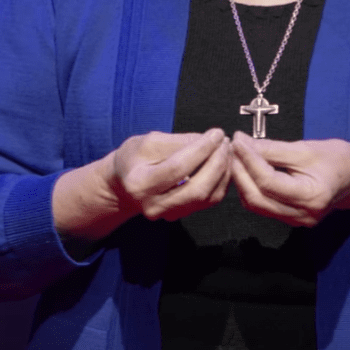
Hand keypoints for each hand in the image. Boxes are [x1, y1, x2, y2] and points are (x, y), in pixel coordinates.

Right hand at [110, 128, 230, 221]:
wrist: (122, 186)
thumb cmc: (133, 159)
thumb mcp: (147, 142)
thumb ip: (178, 142)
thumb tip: (209, 140)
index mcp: (140, 184)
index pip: (178, 168)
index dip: (201, 149)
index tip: (217, 133)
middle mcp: (154, 206)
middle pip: (196, 189)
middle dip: (217, 163)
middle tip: (225, 141)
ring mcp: (168, 215)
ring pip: (207, 197)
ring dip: (223, 172)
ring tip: (226, 149)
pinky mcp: (181, 215)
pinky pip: (209, 201)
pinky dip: (221, 181)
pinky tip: (223, 163)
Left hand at [230, 131, 349, 226]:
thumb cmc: (337, 159)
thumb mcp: (305, 148)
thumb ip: (272, 149)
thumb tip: (242, 142)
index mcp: (311, 196)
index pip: (267, 182)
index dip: (248, 159)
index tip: (238, 139)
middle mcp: (302, 215)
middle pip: (257, 198)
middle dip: (239, 171)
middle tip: (231, 147)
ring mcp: (296, 221)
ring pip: (256, 204)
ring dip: (241, 180)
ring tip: (236, 155)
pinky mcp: (290, 219)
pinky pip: (262, 205)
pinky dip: (250, 187)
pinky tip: (246, 168)